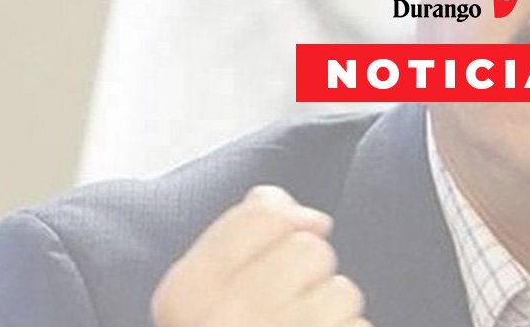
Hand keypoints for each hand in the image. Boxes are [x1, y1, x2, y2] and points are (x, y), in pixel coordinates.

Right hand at [152, 186, 368, 326]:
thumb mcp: (205, 291)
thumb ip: (242, 233)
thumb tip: (308, 213)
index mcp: (186, 293)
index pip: (263, 214)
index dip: (284, 227)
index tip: (276, 258)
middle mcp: (223, 321)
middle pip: (310, 248)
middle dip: (311, 275)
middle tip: (287, 310)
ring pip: (343, 291)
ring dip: (334, 314)